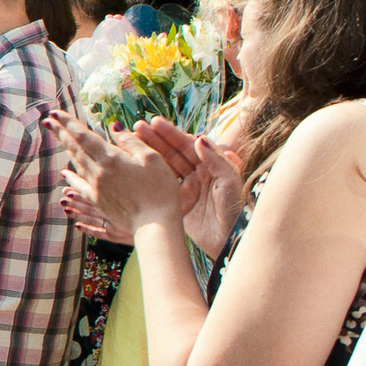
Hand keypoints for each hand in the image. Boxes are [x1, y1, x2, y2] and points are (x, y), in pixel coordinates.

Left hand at [44, 109, 186, 235]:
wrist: (155, 225)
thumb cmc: (160, 190)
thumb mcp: (152, 159)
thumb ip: (131, 141)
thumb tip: (113, 126)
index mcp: (110, 159)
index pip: (83, 136)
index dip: (67, 123)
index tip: (54, 113)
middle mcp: (98, 173)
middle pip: (75, 148)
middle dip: (60, 132)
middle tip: (47, 120)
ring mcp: (96, 188)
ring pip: (76, 165)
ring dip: (66, 149)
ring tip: (59, 137)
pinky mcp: (99, 202)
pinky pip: (80, 186)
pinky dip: (71, 177)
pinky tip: (65, 174)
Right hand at [134, 118, 246, 257]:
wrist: (229, 242)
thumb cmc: (235, 211)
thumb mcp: (229, 183)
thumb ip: (217, 159)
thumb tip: (199, 138)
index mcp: (212, 165)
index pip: (189, 145)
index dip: (171, 134)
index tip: (154, 123)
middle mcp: (199, 174)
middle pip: (174, 152)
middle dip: (156, 139)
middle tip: (136, 127)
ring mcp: (187, 188)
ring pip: (165, 166)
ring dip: (150, 153)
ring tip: (131, 141)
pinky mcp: (178, 202)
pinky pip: (161, 184)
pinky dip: (149, 174)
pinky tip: (135, 165)